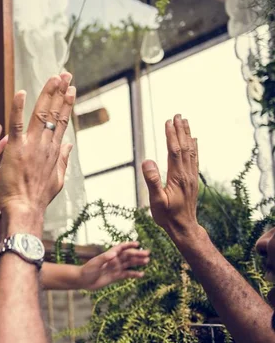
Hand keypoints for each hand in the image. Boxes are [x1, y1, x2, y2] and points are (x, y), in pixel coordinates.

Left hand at [0, 73, 75, 226]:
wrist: (24, 209)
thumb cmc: (38, 198)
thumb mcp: (57, 179)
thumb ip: (63, 160)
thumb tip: (69, 145)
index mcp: (54, 152)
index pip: (62, 122)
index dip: (66, 104)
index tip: (71, 89)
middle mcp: (46, 145)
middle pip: (55, 113)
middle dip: (60, 92)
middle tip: (65, 74)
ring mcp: (32, 146)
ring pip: (41, 114)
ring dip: (47, 94)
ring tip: (54, 77)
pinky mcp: (16, 148)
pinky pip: (17, 123)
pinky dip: (18, 107)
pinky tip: (22, 92)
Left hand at [78, 242, 149, 289]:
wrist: (83, 281)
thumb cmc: (87, 270)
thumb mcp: (95, 263)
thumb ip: (104, 258)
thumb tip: (114, 253)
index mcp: (109, 255)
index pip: (121, 248)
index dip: (129, 245)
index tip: (137, 244)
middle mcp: (114, 260)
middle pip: (128, 256)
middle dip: (137, 254)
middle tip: (147, 253)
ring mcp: (115, 268)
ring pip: (129, 264)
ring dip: (137, 262)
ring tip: (147, 261)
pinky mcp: (116, 276)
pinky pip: (127, 274)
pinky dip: (134, 274)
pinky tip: (142, 274)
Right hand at [142, 115, 202, 242]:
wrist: (184, 228)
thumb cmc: (167, 216)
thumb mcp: (156, 201)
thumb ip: (152, 181)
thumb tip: (147, 161)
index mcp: (177, 177)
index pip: (174, 151)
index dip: (171, 135)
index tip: (168, 121)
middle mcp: (187, 174)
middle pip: (184, 147)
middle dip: (180, 130)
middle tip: (178, 115)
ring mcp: (191, 177)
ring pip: (191, 151)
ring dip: (187, 135)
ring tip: (185, 122)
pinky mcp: (192, 180)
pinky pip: (194, 159)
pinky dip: (194, 147)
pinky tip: (194, 141)